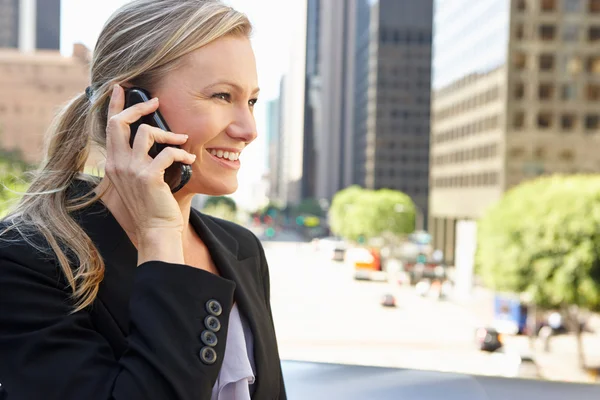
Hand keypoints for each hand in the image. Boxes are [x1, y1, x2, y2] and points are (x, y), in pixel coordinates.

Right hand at [104, 84, 195, 253]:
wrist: (156, 230)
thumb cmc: (153, 205)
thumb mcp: (139, 179)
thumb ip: (139, 159)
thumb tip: (154, 136)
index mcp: (114, 164)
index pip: (110, 127)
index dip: (115, 105)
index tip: (120, 87)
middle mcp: (118, 165)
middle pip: (119, 122)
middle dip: (137, 107)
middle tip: (155, 102)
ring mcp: (131, 170)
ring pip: (145, 132)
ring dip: (168, 133)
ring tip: (181, 140)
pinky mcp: (148, 177)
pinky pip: (167, 152)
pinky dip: (181, 152)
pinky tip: (189, 158)